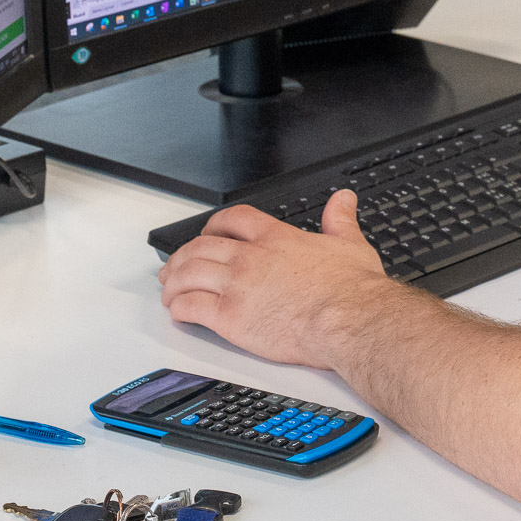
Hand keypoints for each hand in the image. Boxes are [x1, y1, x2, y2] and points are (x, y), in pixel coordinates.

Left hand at [158, 190, 395, 367]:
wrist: (348, 320)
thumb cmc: (351, 291)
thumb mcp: (350, 244)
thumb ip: (340, 220)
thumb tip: (344, 200)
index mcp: (275, 239)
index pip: (231, 220)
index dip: (212, 225)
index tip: (207, 234)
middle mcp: (250, 258)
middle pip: (200, 246)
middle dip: (182, 256)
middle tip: (175, 266)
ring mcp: (237, 286)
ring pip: (188, 274)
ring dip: (173, 282)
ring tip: (169, 291)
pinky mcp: (230, 318)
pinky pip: (191, 307)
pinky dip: (179, 308)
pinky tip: (178, 313)